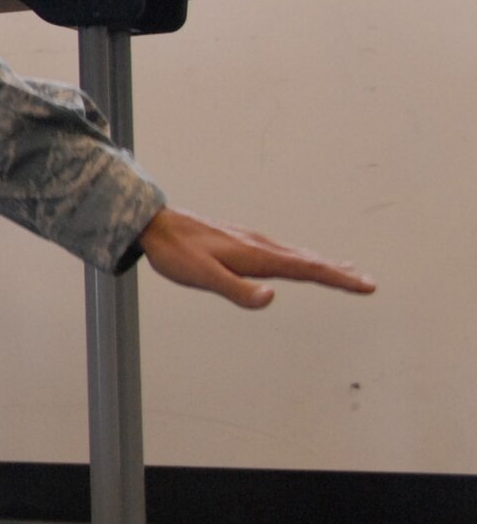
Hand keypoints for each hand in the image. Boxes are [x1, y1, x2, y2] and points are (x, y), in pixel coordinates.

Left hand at [138, 206, 375, 309]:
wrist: (155, 225)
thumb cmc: (176, 253)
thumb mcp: (203, 277)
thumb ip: (236, 290)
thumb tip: (271, 298)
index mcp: (256, 256)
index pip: (306, 270)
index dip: (338, 279)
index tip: (367, 285)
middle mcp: (259, 246)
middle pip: (308, 261)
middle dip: (339, 273)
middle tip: (368, 283)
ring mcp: (251, 242)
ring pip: (296, 255)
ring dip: (324, 264)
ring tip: (345, 271)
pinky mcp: (241, 242)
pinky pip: (281, 251)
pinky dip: (301, 258)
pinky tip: (298, 261)